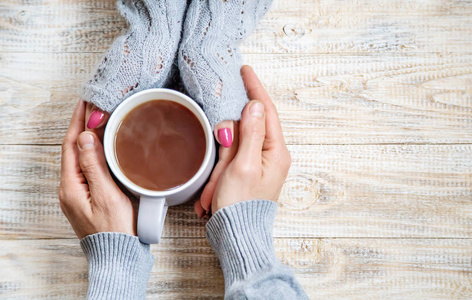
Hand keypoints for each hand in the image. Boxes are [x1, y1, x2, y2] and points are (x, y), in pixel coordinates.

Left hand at [58, 100, 135, 238]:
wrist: (117, 254)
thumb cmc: (115, 229)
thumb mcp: (106, 195)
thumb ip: (94, 166)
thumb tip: (85, 137)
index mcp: (71, 186)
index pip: (71, 145)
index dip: (77, 121)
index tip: (84, 102)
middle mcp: (69, 188)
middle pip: (72, 149)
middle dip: (80, 125)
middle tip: (92, 106)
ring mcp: (77, 193)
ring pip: (79, 157)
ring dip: (86, 137)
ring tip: (96, 120)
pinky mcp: (87, 197)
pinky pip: (86, 167)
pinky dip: (92, 152)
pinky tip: (101, 147)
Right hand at [196, 65, 290, 215]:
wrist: (237, 237)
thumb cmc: (241, 206)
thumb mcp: (243, 166)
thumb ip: (250, 133)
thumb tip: (254, 105)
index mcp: (276, 152)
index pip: (266, 111)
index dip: (255, 89)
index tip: (245, 71)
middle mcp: (271, 156)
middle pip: (247, 130)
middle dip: (228, 144)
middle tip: (222, 165)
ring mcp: (259, 165)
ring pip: (234, 147)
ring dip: (221, 166)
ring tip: (217, 191)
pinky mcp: (248, 173)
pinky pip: (230, 162)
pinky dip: (219, 175)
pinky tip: (215, 194)